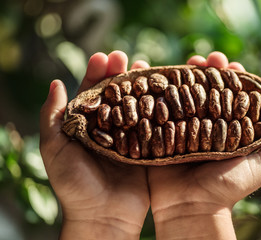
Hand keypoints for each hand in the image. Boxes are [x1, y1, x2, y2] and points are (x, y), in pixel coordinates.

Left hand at [40, 51, 150, 239]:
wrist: (102, 216)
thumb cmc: (74, 185)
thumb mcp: (55, 148)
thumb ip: (53, 117)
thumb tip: (55, 83)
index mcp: (86, 125)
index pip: (90, 93)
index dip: (95, 73)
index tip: (101, 56)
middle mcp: (109, 127)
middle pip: (115, 94)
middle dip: (118, 73)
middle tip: (124, 56)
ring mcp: (129, 136)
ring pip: (135, 104)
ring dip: (139, 85)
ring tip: (144, 66)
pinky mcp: (147, 147)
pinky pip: (153, 123)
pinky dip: (156, 107)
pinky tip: (162, 92)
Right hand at [147, 52, 260, 239]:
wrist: (193, 206)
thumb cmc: (229, 186)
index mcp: (228, 128)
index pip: (232, 95)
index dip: (234, 78)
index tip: (233, 66)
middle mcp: (206, 124)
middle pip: (207, 90)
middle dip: (209, 71)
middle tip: (209, 59)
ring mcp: (182, 127)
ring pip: (185, 93)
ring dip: (186, 75)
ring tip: (188, 62)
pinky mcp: (161, 132)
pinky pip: (161, 108)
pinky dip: (163, 90)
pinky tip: (164, 76)